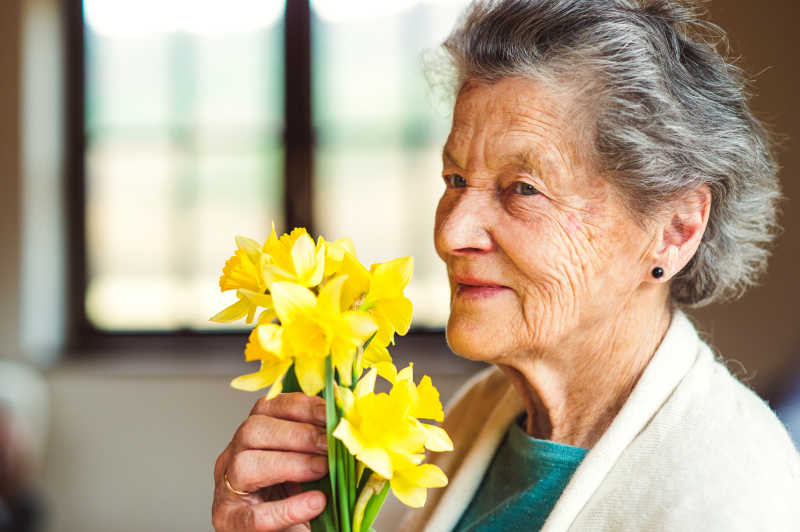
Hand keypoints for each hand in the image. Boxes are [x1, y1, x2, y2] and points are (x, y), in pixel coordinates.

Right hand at [212, 393, 328, 530]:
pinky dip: (288, 508)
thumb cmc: (297, 496)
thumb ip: (319, 445)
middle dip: (298, 434)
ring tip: (322, 470)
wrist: (287, 531)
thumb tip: (348, 427)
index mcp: (253, 436)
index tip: (330, 414)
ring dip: (291, 464)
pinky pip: (255, 515)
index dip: (302, 406)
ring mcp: (227, 489)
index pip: (268, 406)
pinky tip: (315, 503)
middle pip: (253, 430)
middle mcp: (234, 457)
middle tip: (329, 445)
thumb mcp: (307, 464)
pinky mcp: (231, 522)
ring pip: (246, 464)